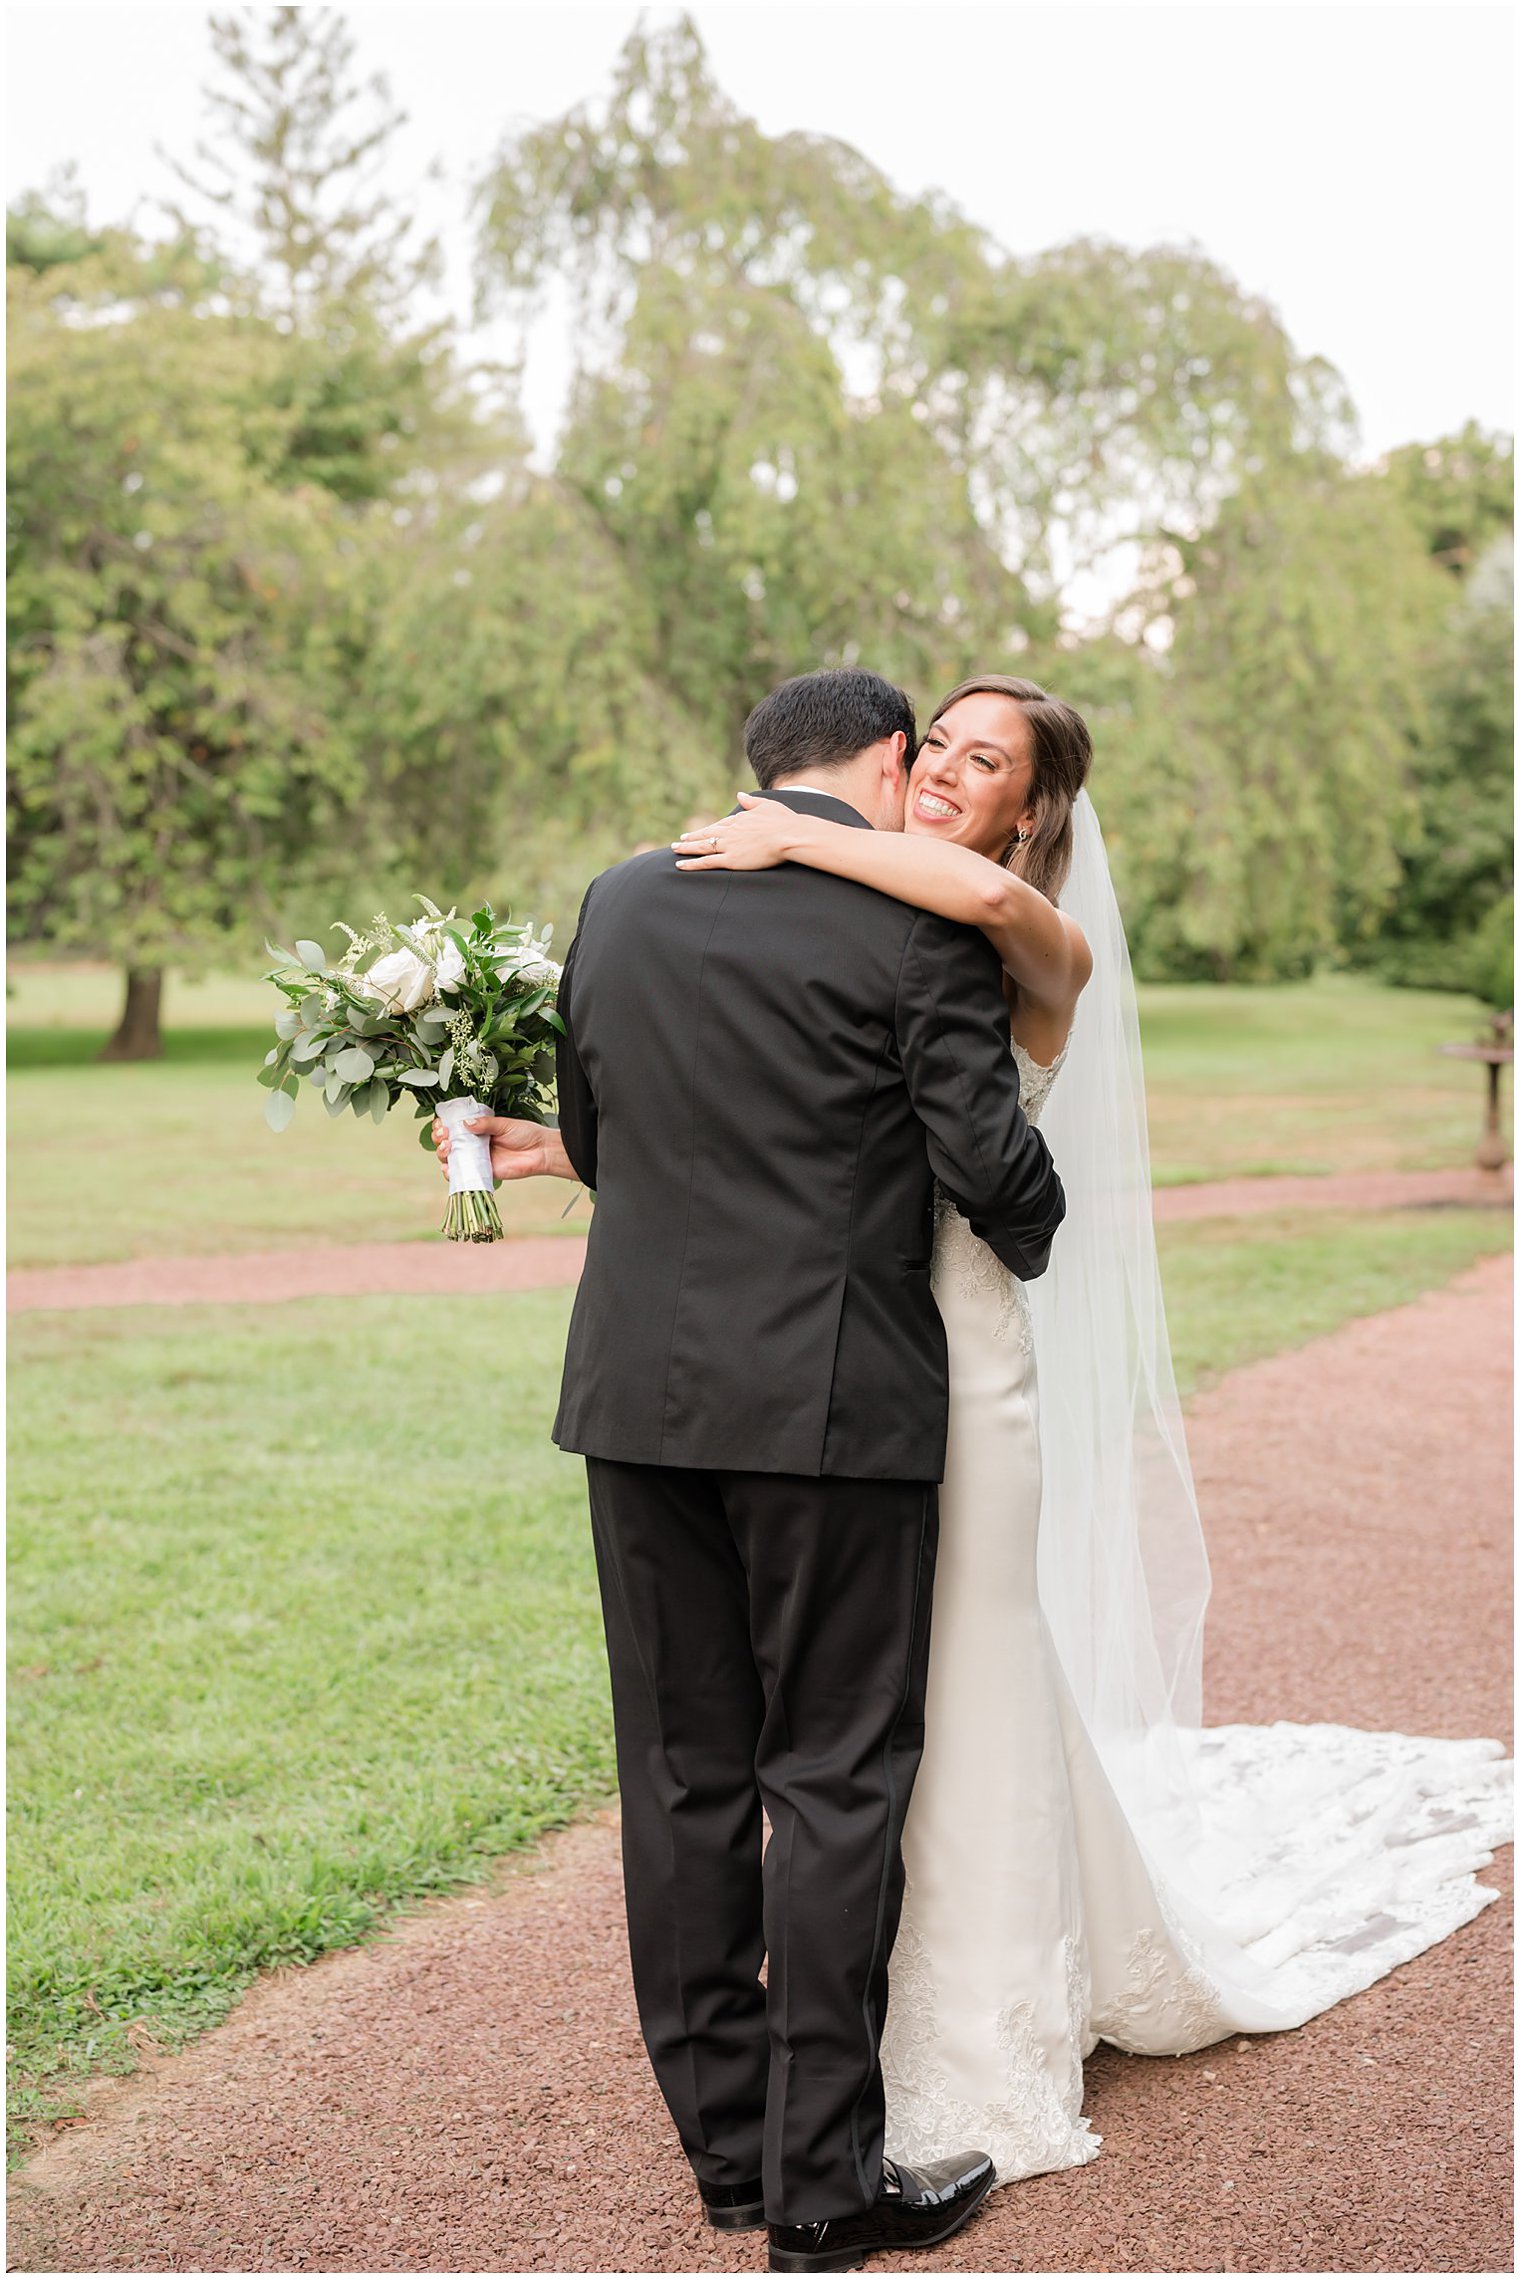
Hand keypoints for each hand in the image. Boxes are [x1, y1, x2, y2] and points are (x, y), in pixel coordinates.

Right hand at [431, 1113, 574, 1182]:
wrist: (540, 1152)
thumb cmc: (525, 1134)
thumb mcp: (504, 1124)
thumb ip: (485, 1124)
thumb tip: (465, 1123)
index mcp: (477, 1129)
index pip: (452, 1126)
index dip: (442, 1125)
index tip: (442, 1124)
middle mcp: (473, 1144)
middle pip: (446, 1142)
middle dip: (439, 1138)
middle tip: (445, 1135)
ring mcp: (476, 1159)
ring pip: (449, 1159)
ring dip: (442, 1153)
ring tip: (447, 1147)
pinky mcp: (481, 1173)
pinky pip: (462, 1176)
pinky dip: (450, 1174)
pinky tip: (448, 1168)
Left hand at [673, 792, 802, 870]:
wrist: (789, 835)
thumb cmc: (784, 821)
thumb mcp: (767, 806)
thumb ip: (751, 801)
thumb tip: (740, 794)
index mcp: (739, 819)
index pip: (718, 825)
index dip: (705, 830)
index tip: (695, 832)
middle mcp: (730, 831)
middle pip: (706, 835)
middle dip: (690, 838)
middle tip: (678, 841)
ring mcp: (729, 845)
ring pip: (702, 847)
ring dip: (686, 849)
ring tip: (674, 850)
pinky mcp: (731, 859)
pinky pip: (706, 862)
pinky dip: (692, 864)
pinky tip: (680, 866)